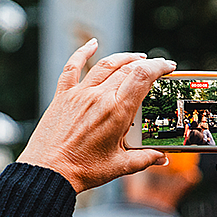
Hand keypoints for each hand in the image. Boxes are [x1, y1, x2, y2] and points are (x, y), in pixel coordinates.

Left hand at [17, 39, 175, 192]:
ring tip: (136, 58)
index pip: (143, 76)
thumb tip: (162, 158)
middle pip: (127, 69)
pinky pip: (72, 68)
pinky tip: (92, 44)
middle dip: (145, 65)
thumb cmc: (83, 171)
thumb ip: (144, 159)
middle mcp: (98, 97)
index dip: (159, 67)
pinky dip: (82, 53)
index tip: (168, 67)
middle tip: (155, 68)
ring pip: (104, 65)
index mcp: (117, 111)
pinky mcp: (62, 96)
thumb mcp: (120, 166)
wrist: (48, 172)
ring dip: (123, 58)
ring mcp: (79, 94)